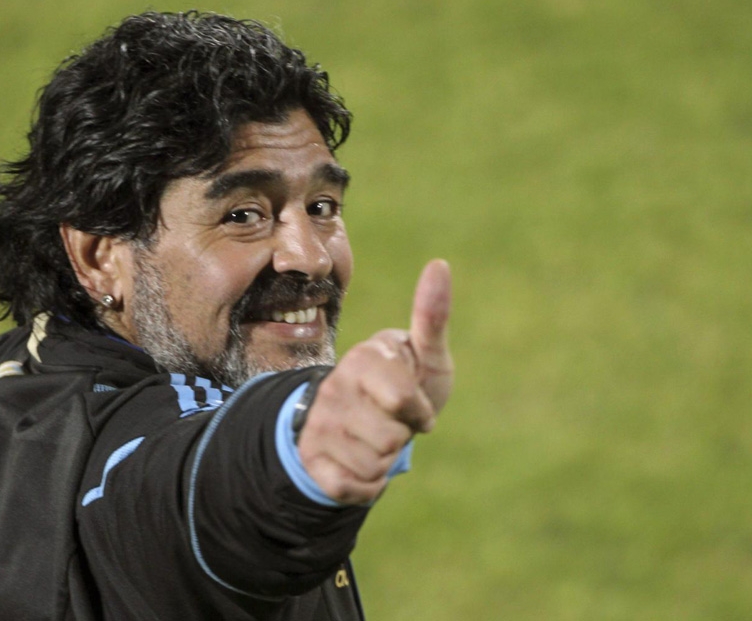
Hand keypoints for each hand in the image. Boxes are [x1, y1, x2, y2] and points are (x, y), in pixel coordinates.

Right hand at [297, 260, 453, 504]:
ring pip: (373, 465)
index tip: (415, 404)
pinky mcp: (312, 460)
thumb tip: (440, 264)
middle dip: (401, 437)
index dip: (418, 411)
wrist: (365, 423)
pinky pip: (353, 488)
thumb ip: (431, 316)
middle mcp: (332, 388)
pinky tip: (361, 462)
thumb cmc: (407, 382)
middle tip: (392, 422)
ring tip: (376, 439)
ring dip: (386, 461)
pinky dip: (368, 484)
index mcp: (362, 359)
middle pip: (390, 438)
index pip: (402, 400)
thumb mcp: (426, 354)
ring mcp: (318, 425)